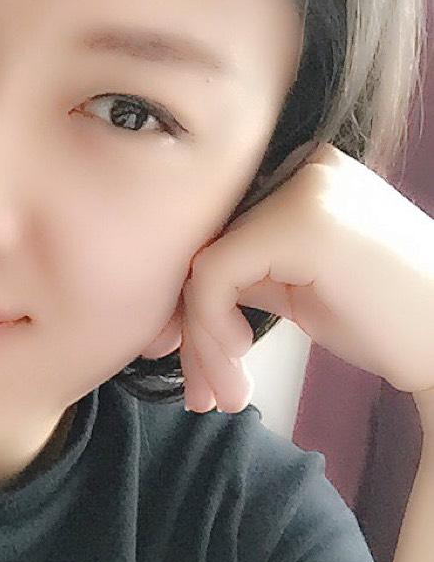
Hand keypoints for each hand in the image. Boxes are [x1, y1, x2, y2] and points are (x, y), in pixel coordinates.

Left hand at [159, 140, 433, 413]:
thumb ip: (246, 270)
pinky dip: (212, 329)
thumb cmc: (388, 321)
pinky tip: (241, 360)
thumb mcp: (300, 283)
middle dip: (194, 329)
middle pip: (208, 247)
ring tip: (222, 396)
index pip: (219, 231)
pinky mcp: (299, 221)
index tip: (192, 360)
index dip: (195, 301)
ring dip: (203, 343)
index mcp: (303, 173)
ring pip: (203, 265)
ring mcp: (304, 187)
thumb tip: (173, 295)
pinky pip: (214, 275)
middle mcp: (304, 166)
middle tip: (201, 392)